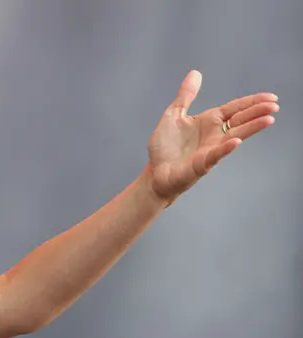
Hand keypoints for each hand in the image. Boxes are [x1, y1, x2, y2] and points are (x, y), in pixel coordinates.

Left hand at [145, 70, 277, 202]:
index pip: (235, 109)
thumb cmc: (164, 147)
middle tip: (274, 106)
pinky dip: (226, 148)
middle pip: (240, 120)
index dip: (251, 102)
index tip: (271, 97)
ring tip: (268, 119)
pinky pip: (216, 155)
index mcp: (209, 121)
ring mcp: (211, 149)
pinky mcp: (202, 164)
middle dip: (257, 112)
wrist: (154, 172)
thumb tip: (195, 73)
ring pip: (235, 136)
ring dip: (251, 128)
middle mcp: (214, 135)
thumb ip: (186, 95)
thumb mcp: (174, 114)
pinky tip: (236, 141)